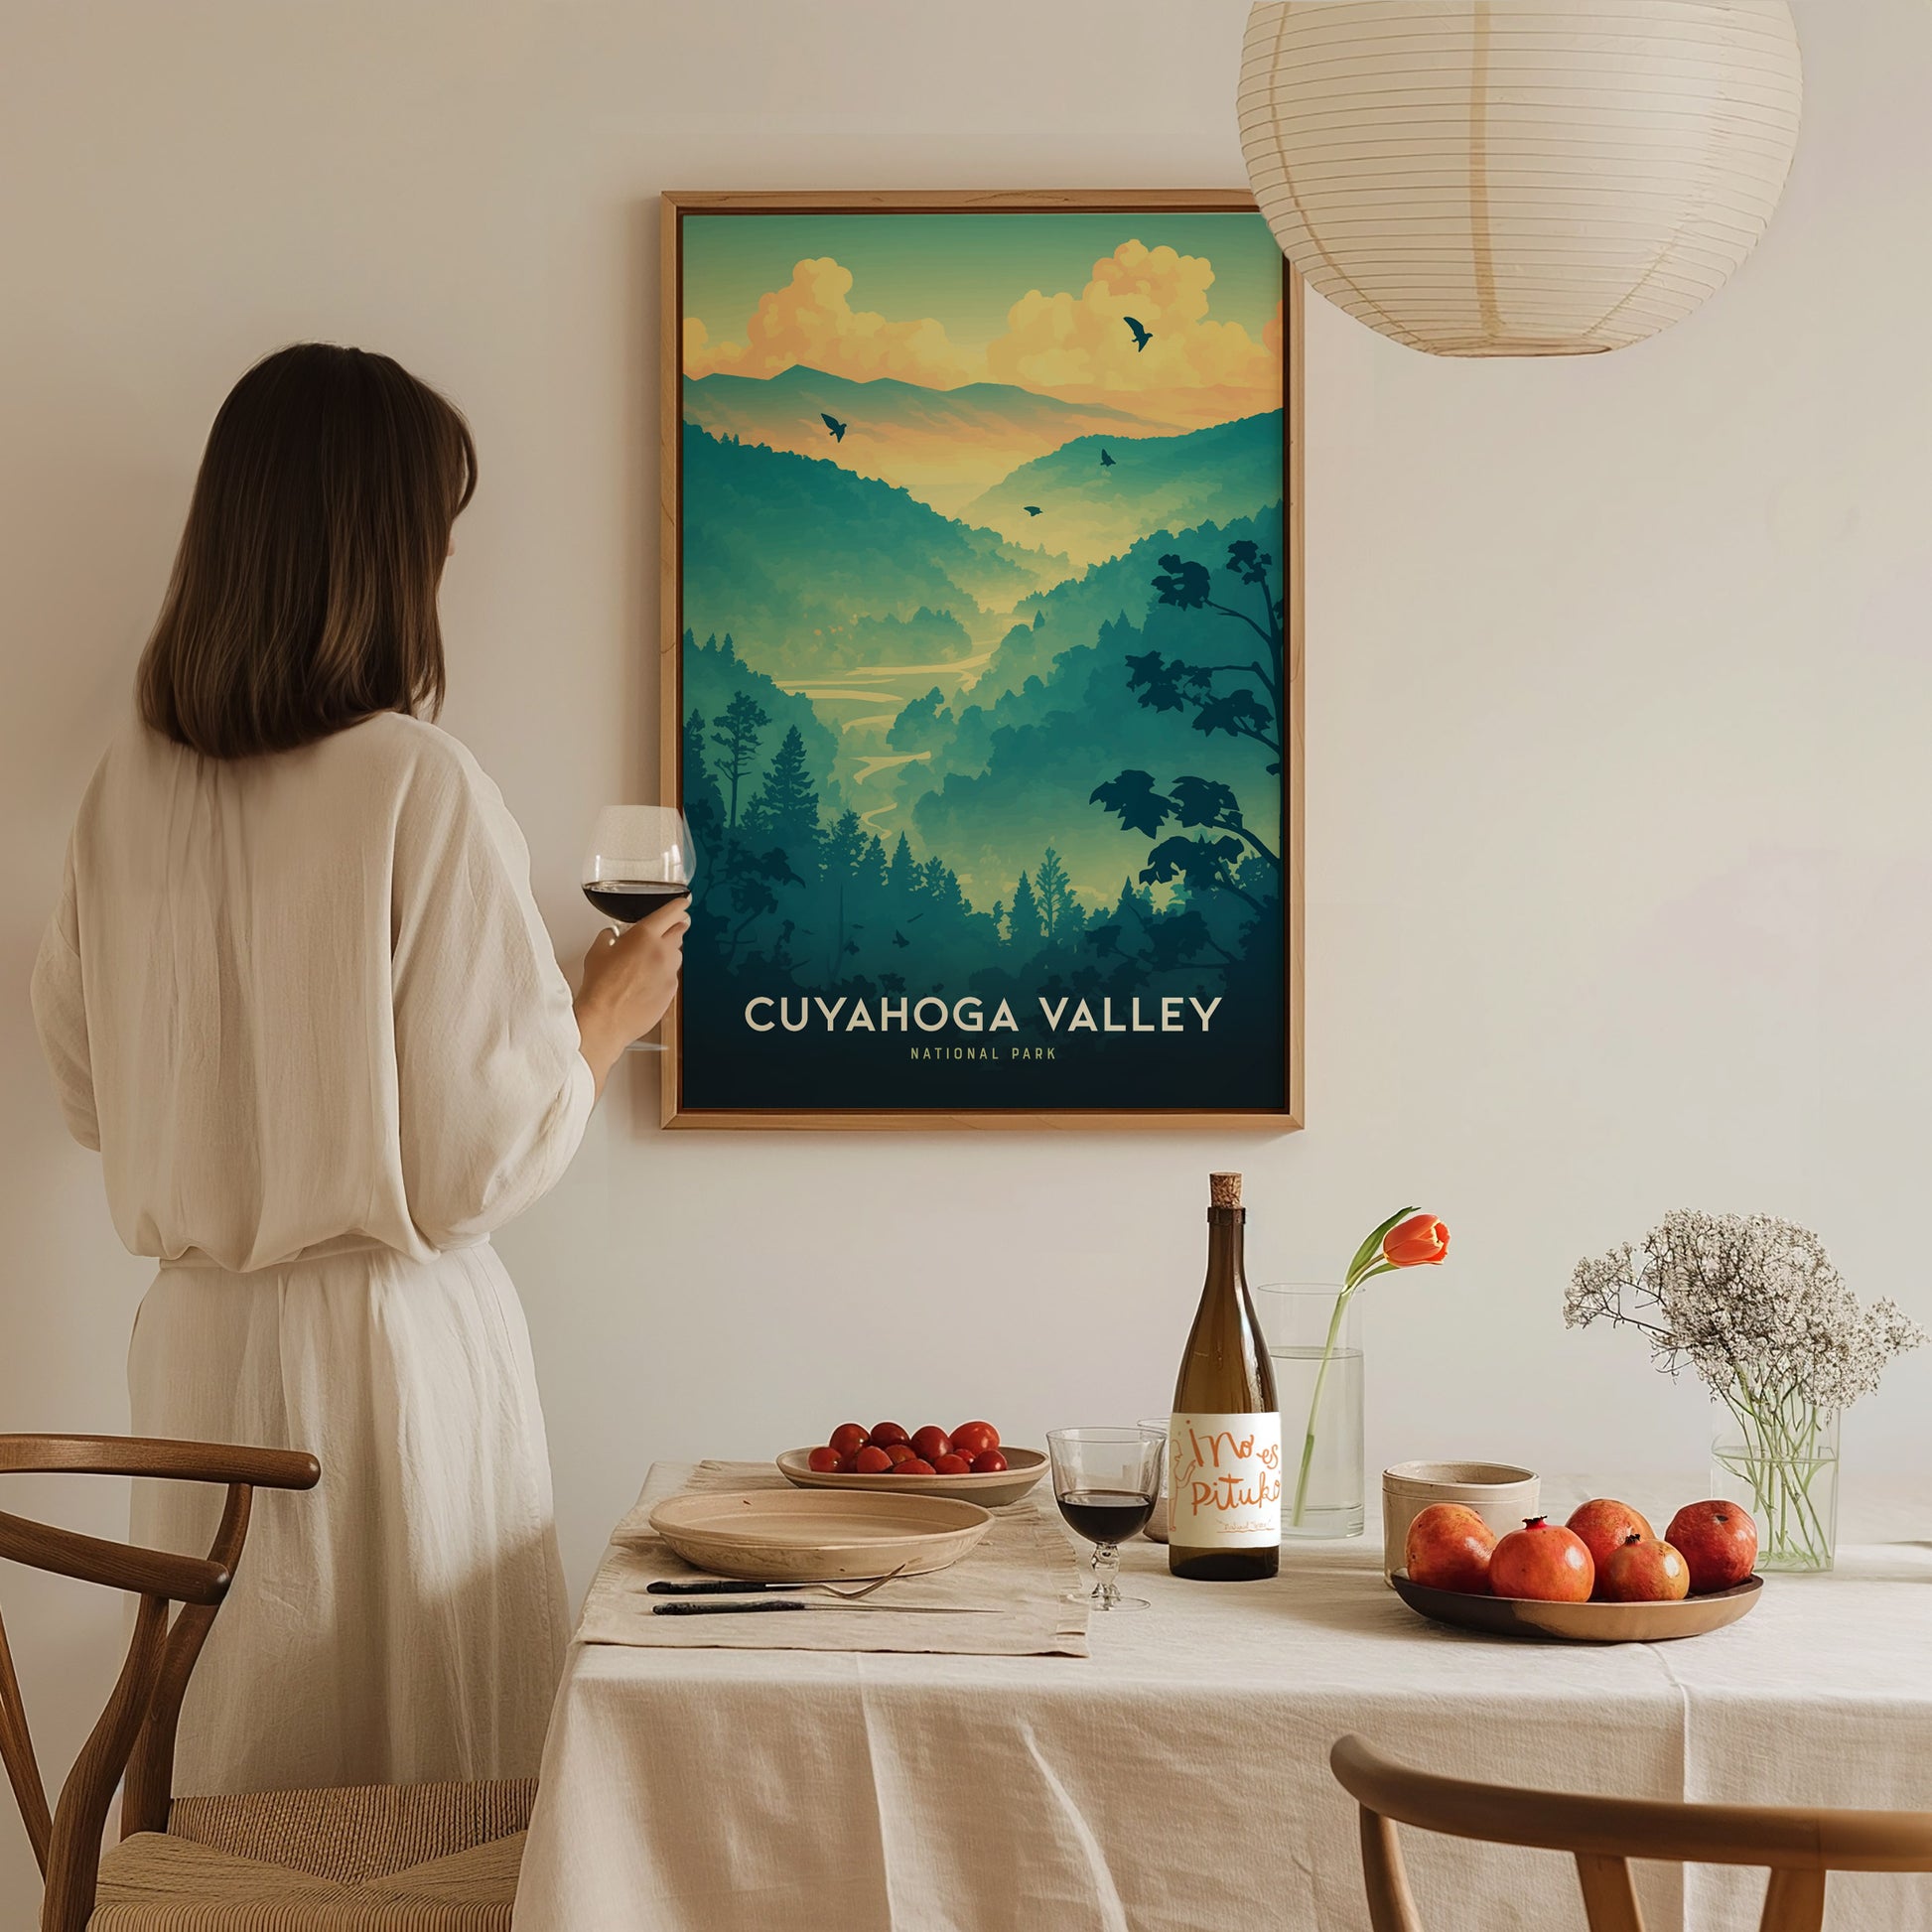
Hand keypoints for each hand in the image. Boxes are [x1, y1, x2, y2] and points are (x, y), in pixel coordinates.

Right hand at [574, 895, 689, 1094]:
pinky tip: (646, 982)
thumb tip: (612, 935)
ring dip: (668, 953)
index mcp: (645, 935)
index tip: (683, 903)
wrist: (605, 1019)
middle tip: (668, 928)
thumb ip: (609, 937)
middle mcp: (663, 952)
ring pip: (677, 955)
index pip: (671, 912)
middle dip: (675, 927)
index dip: (679, 905)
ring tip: (648, 961)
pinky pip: (672, 976)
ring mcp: (670, 973)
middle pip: (680, 931)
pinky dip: (664, 975)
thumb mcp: (597, 952)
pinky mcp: (672, 992)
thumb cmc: (600, 987)